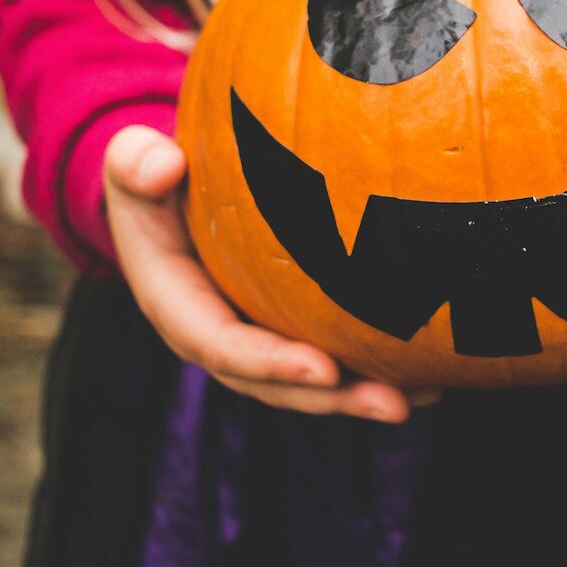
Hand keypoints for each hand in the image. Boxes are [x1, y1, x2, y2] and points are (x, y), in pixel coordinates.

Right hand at [103, 125, 439, 421]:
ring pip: (311, 379)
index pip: (221, 346)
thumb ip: (134, 164)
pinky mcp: (286, 326)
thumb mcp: (131, 163)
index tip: (322, 370)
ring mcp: (256, 335)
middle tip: (393, 402)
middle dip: (333, 399)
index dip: (269, 364)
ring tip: (427, 396)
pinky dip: (378, 362)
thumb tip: (161, 164)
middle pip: (275, 382)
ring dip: (366, 392)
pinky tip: (435, 365)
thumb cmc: (154, 176)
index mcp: (178, 306)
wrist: (169, 192)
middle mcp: (219, 335)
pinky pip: (332, 350)